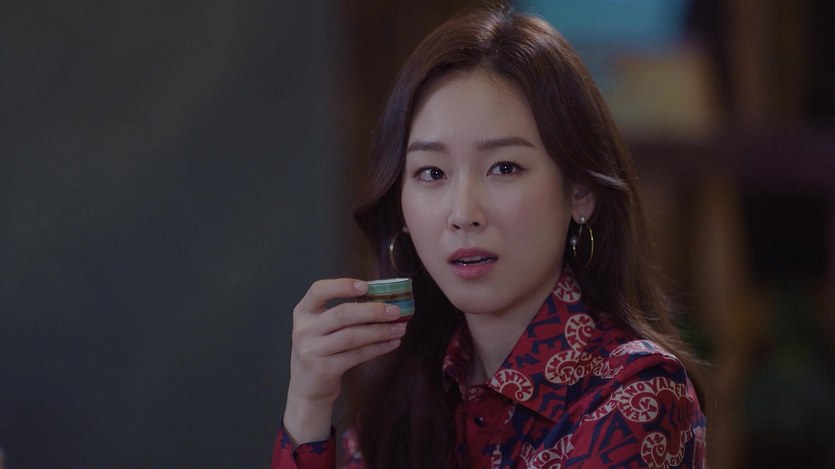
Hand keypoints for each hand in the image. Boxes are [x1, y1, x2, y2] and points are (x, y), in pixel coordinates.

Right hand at [282, 278, 405, 444]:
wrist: (307, 388)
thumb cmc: (321, 351)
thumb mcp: (321, 329)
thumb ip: (342, 314)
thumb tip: (383, 301)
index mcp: (303, 312)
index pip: (318, 290)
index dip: (342, 285)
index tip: (366, 286)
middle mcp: (303, 330)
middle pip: (342, 314)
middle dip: (372, 311)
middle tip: (396, 310)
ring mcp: (311, 351)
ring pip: (351, 336)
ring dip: (380, 331)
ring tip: (400, 328)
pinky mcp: (323, 369)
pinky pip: (356, 355)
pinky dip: (377, 348)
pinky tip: (392, 343)